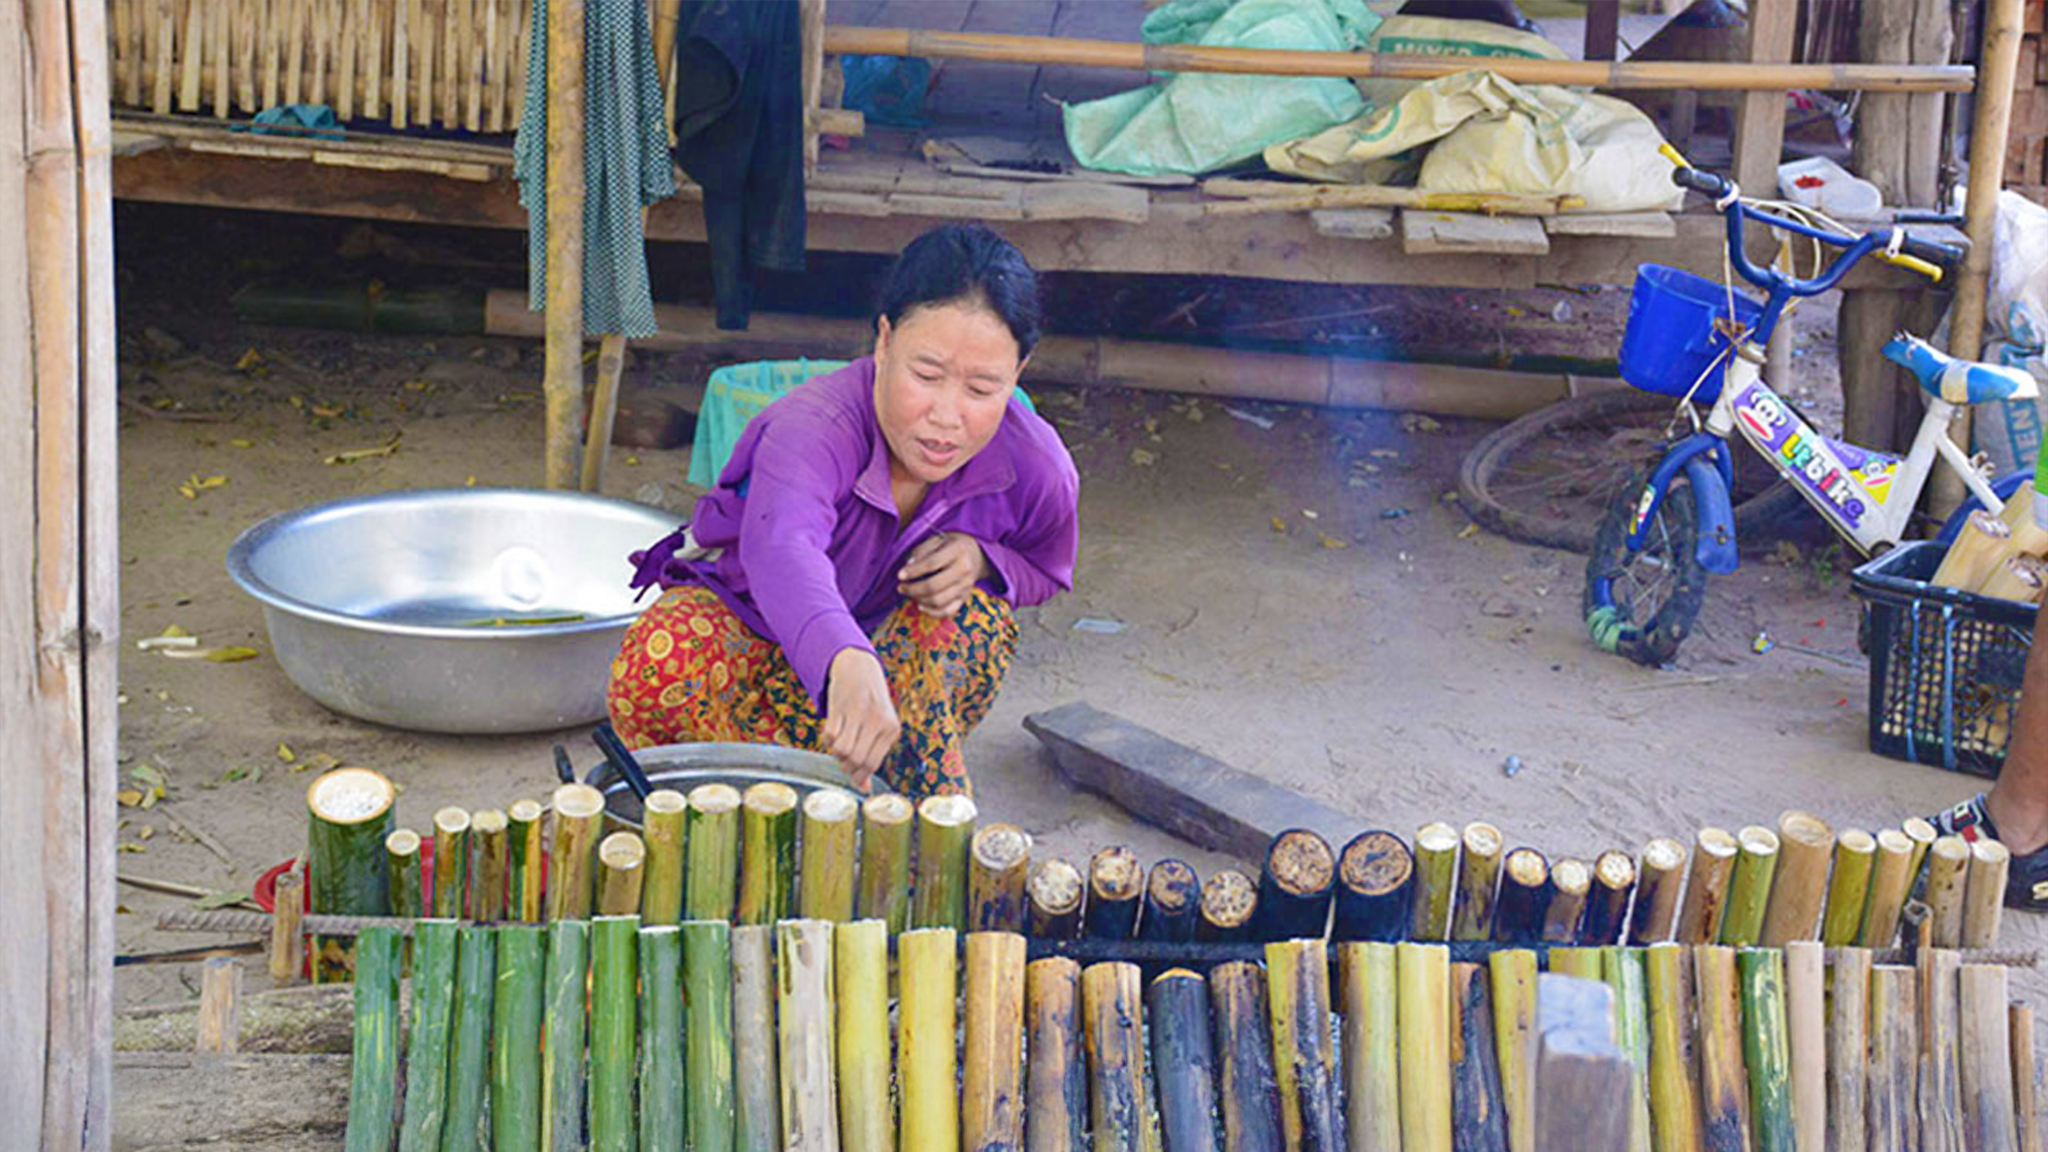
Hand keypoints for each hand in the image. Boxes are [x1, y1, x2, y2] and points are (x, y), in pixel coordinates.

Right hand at [822, 647, 899, 791]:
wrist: (859, 668)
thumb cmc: (872, 704)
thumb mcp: (880, 728)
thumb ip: (873, 756)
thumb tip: (863, 789)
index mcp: (891, 729)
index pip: (873, 764)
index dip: (859, 774)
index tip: (852, 774)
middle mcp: (878, 720)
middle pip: (856, 759)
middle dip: (846, 765)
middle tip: (844, 759)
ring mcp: (859, 712)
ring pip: (841, 750)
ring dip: (836, 753)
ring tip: (840, 744)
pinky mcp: (840, 706)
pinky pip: (829, 736)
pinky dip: (828, 740)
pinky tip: (834, 730)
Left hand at [896, 532, 990, 617]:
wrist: (975, 554)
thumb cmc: (951, 545)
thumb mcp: (937, 540)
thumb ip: (921, 551)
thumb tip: (908, 567)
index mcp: (957, 551)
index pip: (932, 564)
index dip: (914, 571)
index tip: (900, 575)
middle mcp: (964, 570)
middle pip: (934, 586)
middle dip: (913, 589)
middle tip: (901, 587)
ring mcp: (966, 586)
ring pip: (939, 601)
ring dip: (919, 599)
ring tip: (909, 593)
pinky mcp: (964, 598)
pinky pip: (947, 611)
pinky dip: (931, 612)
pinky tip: (920, 605)